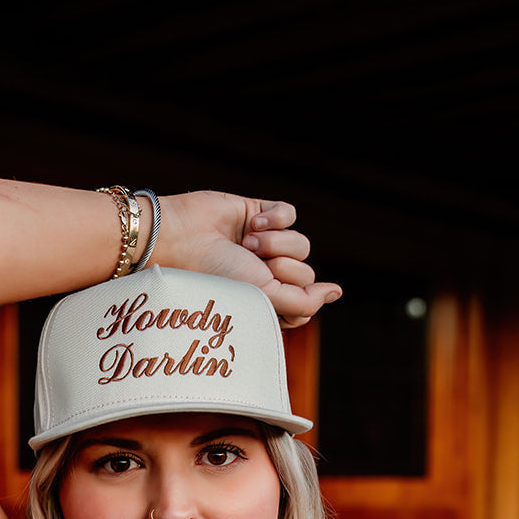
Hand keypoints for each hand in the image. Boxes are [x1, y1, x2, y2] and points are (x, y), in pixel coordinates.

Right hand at [159, 190, 340, 326]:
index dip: (293, 297)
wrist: (182, 239)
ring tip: (246, 244)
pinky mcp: (261, 215)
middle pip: (306, 272)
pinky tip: (251, 223)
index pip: (304, 304)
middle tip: (250, 265)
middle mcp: (267, 276)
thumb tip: (336, 292)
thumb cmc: (215, 276)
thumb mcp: (264, 300)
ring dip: (276, 243)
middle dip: (281, 268)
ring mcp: (266, 246)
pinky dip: (275, 218)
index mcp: (266, 303)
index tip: (268, 292)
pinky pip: (291, 214)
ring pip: (303, 244)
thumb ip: (303, 302)